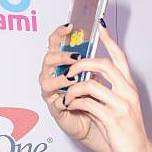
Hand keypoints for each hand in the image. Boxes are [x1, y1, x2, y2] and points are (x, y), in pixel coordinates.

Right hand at [39, 24, 97, 141]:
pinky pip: (54, 101)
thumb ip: (99, 61)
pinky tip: (72, 96)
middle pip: (48, 59)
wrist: (101, 125)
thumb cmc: (98, 100)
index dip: (59, 34)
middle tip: (75, 57)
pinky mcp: (55, 108)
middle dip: (61, 56)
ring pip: (46, 80)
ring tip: (74, 78)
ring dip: (61, 77)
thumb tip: (106, 37)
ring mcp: (53, 92)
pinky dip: (64, 97)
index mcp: (65, 66)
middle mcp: (55, 76)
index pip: (56, 44)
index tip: (70, 26)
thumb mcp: (102, 77)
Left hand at [61, 24, 151, 151]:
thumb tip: (86, 81)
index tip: (99, 28)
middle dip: (81, 64)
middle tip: (70, 71)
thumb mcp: (120, 107)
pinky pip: (87, 103)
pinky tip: (71, 106)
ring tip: (68, 95)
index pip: (120, 58)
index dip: (109, 42)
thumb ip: (106, 92)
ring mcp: (121, 105)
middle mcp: (128, 93)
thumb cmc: (127, 131)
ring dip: (73, 87)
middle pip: (104, 65)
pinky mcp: (113, 119)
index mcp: (130, 87)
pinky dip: (74, 103)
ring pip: (91, 84)